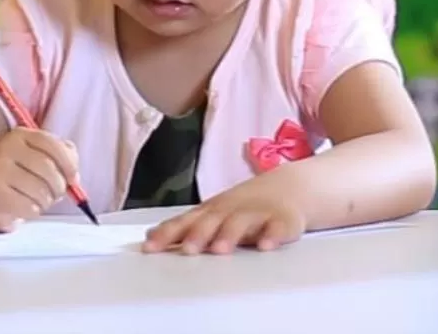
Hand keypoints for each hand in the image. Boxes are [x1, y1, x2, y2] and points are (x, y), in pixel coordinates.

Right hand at [0, 128, 77, 230]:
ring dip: (46, 201)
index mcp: (19, 135)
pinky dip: (34, 211)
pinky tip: (26, 207)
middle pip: (47, 168)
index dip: (68, 162)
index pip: (50, 144)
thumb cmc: (21, 176)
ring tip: (39, 201)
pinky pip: (29, 207)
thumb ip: (63, 157)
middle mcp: (5, 149)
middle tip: (55, 194)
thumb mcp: (40, 158)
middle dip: (59, 186)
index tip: (73, 178)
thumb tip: (73, 176)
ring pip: (40, 190)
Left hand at [145, 180, 308, 254]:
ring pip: (242, 223)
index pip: (185, 222)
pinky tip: (266, 246)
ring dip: (230, 235)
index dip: (167, 234)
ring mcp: (257, 214)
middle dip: (199, 235)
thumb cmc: (243, 207)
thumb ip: (184, 229)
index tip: (150, 247)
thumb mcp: (213, 215)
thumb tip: (148, 239)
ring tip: (220, 249)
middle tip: (187, 250)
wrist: (289, 188)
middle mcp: (231, 211)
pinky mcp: (283, 220)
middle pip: (212, 221)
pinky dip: (273, 236)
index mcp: (211, 212)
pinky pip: (278, 227)